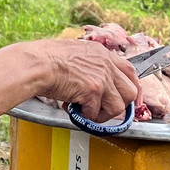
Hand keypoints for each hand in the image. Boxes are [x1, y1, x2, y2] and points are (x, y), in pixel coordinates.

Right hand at [21, 39, 140, 123]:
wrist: (38, 64)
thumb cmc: (48, 58)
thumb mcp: (77, 52)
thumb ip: (92, 64)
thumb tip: (95, 79)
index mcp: (103, 54)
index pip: (130, 71)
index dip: (132, 87)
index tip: (127, 98)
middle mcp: (106, 65)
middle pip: (131, 91)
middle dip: (120, 104)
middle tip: (105, 108)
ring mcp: (102, 78)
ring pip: (118, 107)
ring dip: (102, 114)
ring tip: (88, 111)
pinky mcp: (93, 92)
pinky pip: (96, 113)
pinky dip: (85, 116)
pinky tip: (75, 109)